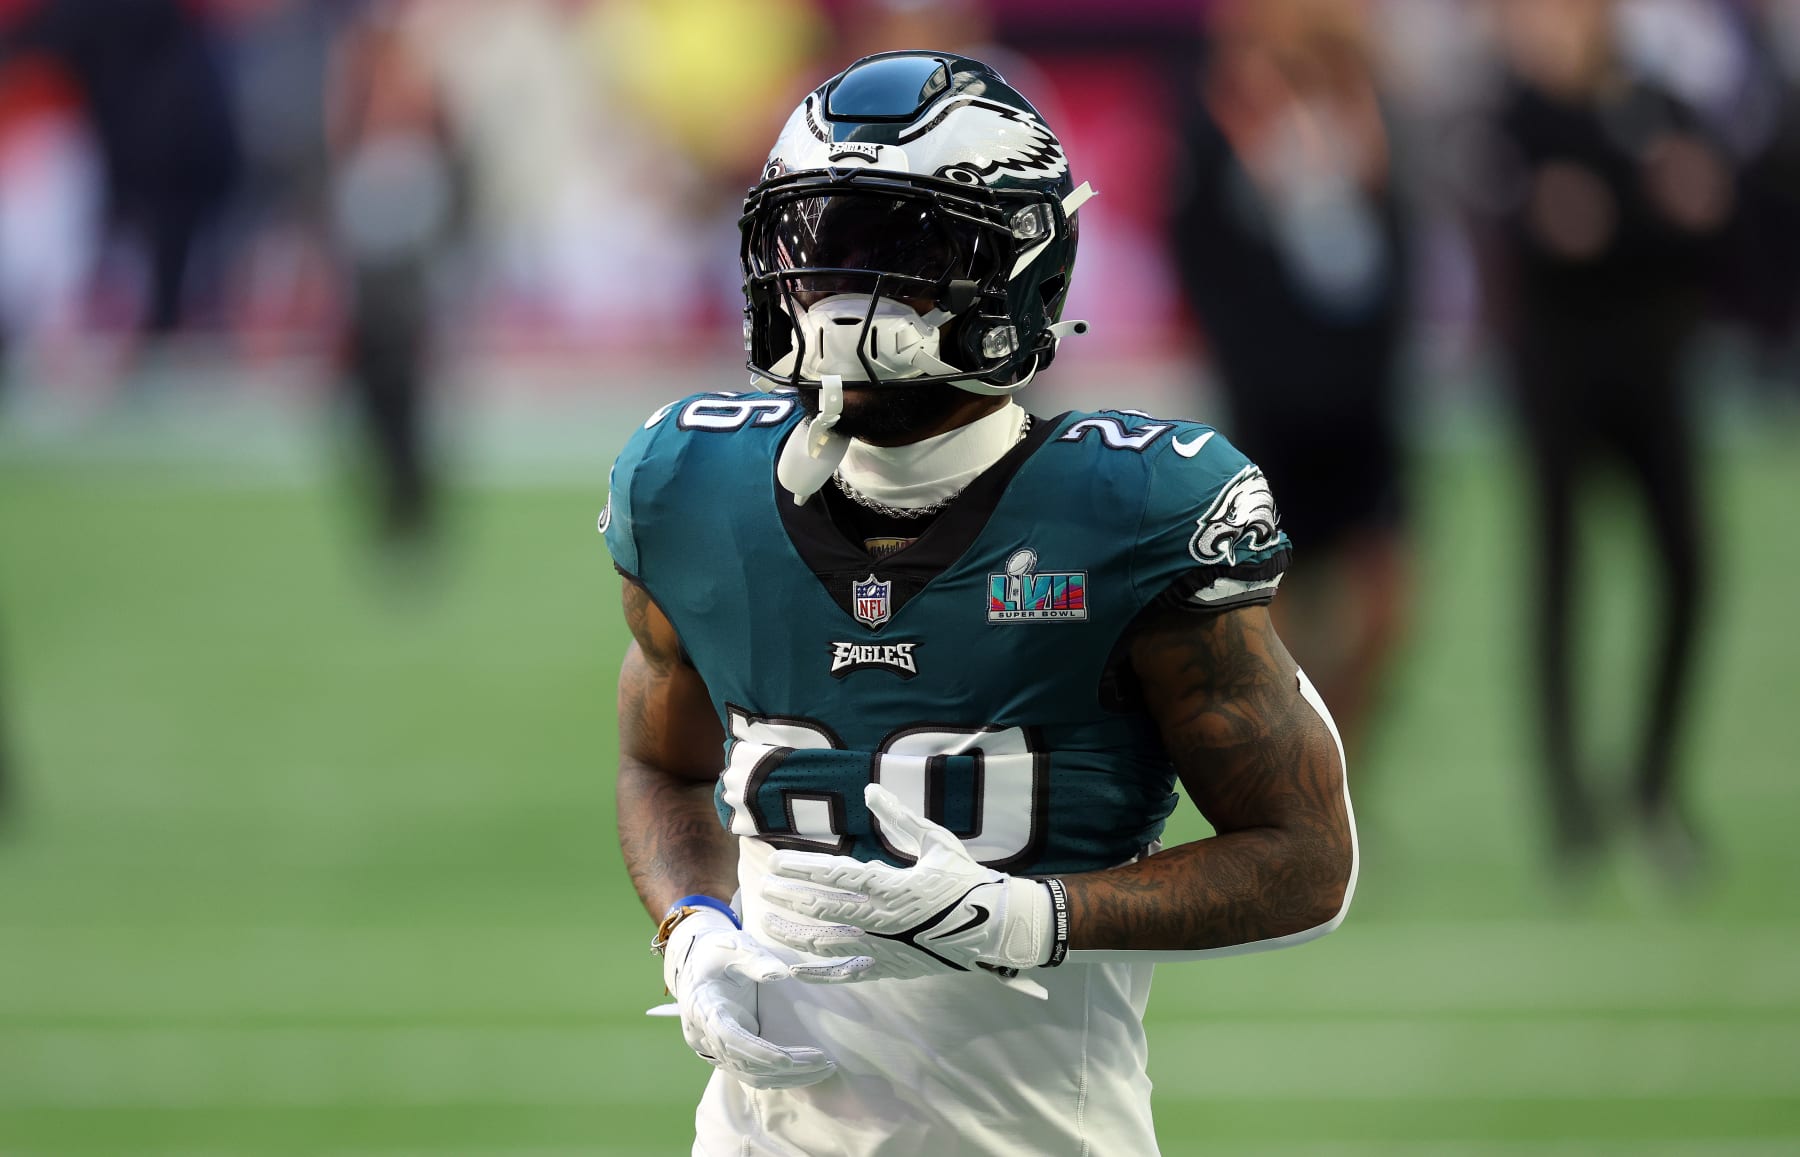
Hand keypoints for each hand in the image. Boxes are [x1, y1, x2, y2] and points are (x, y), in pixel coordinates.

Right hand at [656, 907, 835, 1088]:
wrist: (695, 963)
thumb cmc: (718, 951)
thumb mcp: (735, 947)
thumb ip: (756, 960)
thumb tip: (782, 973)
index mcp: (705, 1007)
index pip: (730, 1038)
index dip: (758, 1052)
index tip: (788, 1060)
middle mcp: (704, 1034)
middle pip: (744, 1064)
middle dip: (785, 1069)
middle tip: (824, 1064)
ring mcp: (712, 1048)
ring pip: (749, 1075)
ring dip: (785, 1077)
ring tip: (822, 1069)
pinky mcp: (725, 1053)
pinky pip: (749, 1073)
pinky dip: (776, 1075)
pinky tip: (804, 1070)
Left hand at [760, 784, 1058, 994]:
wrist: (995, 926)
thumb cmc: (966, 879)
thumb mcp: (935, 841)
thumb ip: (899, 818)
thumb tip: (871, 790)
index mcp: (891, 885)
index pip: (835, 875)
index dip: (802, 868)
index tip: (776, 863)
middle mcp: (881, 919)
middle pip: (822, 909)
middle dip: (790, 898)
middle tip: (764, 889)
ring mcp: (883, 947)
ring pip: (827, 943)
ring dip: (794, 933)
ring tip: (768, 923)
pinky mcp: (889, 968)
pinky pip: (847, 974)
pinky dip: (818, 974)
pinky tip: (793, 970)